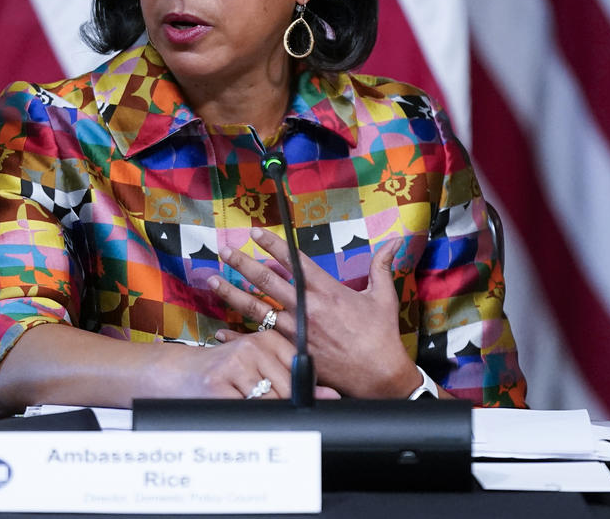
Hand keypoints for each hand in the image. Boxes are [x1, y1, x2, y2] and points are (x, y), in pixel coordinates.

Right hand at [169, 329, 339, 400]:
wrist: (180, 372)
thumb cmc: (227, 371)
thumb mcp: (260, 366)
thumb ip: (296, 378)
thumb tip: (332, 396)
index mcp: (269, 338)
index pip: (302, 372)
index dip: (299, 392)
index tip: (282, 394)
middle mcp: (253, 346)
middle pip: (289, 390)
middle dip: (280, 405)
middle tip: (258, 400)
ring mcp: (235, 363)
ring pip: (270, 402)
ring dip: (260, 411)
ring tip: (244, 400)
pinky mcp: (218, 383)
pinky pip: (247, 410)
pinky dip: (244, 415)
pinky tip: (234, 405)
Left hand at [209, 228, 420, 397]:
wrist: (380, 376)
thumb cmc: (382, 336)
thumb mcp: (383, 296)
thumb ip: (382, 266)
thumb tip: (396, 241)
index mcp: (328, 291)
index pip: (294, 261)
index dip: (273, 245)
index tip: (256, 232)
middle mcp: (308, 308)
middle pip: (268, 281)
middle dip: (243, 263)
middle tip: (224, 250)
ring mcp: (297, 331)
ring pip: (257, 309)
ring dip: (233, 293)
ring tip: (213, 280)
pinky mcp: (293, 352)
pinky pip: (260, 341)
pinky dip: (238, 335)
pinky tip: (220, 329)